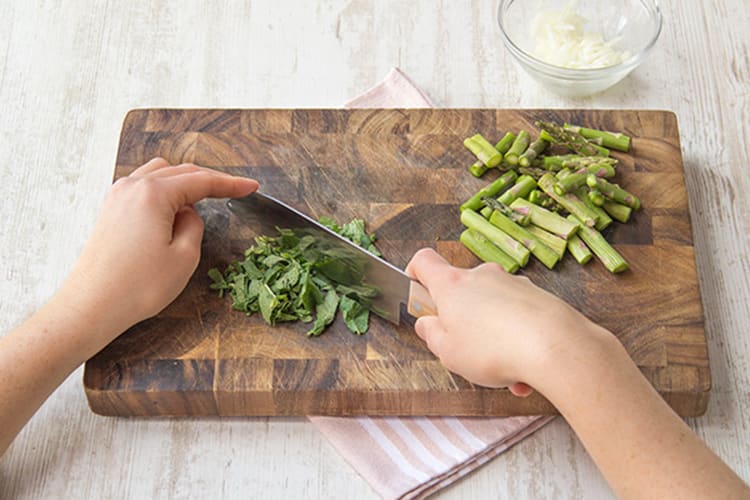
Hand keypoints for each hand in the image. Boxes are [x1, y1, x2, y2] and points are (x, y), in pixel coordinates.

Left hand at [58, 158, 257, 335]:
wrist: (92, 306)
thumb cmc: (136, 286)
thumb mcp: (185, 257)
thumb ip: (194, 226)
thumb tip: (188, 214)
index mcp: (154, 194)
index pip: (201, 180)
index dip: (230, 184)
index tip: (251, 186)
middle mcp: (132, 187)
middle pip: (180, 172)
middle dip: (209, 181)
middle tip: (234, 191)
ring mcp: (117, 197)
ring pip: (159, 175)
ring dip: (184, 183)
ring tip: (203, 203)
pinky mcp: (110, 211)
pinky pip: (143, 188)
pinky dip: (164, 192)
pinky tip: (173, 210)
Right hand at [405, 248, 607, 394]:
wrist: (556, 346)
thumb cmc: (494, 349)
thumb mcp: (447, 352)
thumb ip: (432, 335)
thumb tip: (428, 324)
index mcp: (452, 285)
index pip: (424, 262)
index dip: (415, 274)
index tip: (416, 293)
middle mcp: (482, 276)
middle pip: (461, 291)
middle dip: (460, 320)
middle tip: (462, 349)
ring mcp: (512, 284)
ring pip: (491, 310)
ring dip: (492, 338)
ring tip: (502, 375)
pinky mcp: (537, 297)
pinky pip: (517, 319)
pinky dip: (516, 343)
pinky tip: (523, 375)